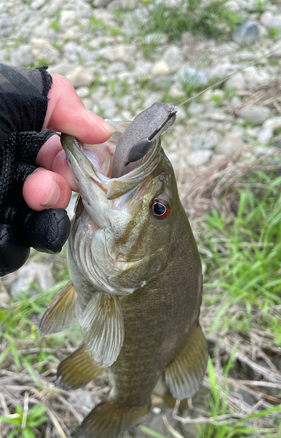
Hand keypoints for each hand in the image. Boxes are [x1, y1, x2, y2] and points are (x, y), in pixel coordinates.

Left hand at [0, 73, 112, 275]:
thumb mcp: (2, 95)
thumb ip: (55, 99)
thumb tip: (102, 129)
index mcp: (6, 135)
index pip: (58, 149)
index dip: (76, 155)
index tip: (82, 153)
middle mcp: (4, 173)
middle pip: (57, 189)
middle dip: (60, 185)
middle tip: (40, 183)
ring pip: (43, 226)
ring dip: (47, 217)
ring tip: (29, 201)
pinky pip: (15, 253)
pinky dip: (13, 243)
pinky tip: (0, 228)